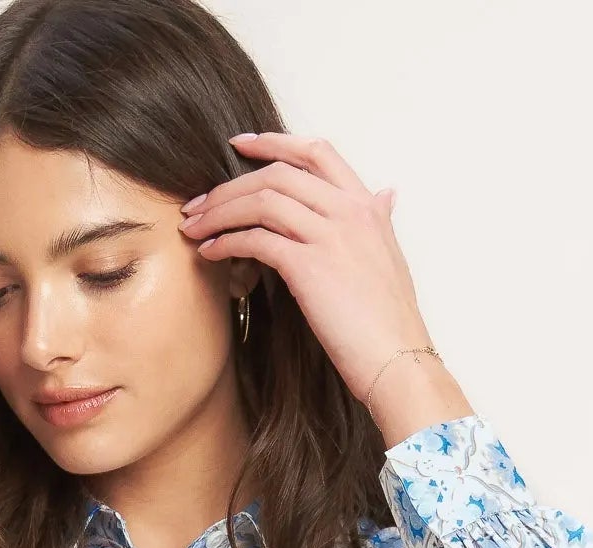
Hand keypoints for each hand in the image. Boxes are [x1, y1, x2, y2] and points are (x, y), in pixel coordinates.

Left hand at [178, 133, 434, 406]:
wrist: (398, 360)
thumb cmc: (390, 320)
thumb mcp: (390, 256)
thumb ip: (380, 221)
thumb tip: (386, 194)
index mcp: (366, 205)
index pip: (316, 152)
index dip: (274, 142)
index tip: (240, 145)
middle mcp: (349, 211)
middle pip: (277, 174)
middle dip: (230, 186)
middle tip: (200, 202)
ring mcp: (330, 236)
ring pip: (262, 202)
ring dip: (219, 212)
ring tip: (194, 227)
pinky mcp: (309, 267)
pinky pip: (256, 240)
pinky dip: (227, 243)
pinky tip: (211, 253)